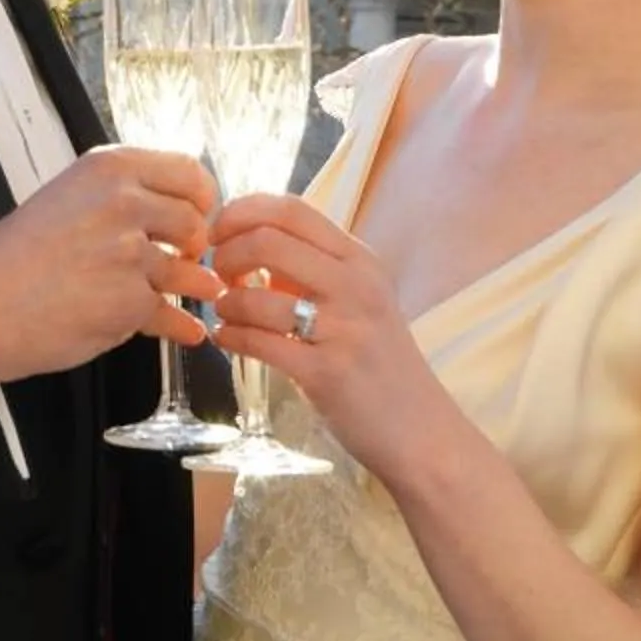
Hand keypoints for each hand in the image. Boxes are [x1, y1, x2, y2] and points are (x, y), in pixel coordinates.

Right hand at [0, 145, 223, 385]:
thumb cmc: (14, 255)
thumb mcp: (67, 196)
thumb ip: (119, 194)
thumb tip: (172, 206)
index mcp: (108, 168)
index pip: (189, 171)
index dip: (201, 198)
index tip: (198, 213)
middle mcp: (123, 203)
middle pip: (196, 222)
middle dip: (195, 246)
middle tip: (184, 257)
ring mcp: (130, 253)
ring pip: (190, 271)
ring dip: (192, 286)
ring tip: (192, 292)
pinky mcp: (130, 301)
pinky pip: (173, 313)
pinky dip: (180, 325)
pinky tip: (184, 328)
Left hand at [206, 192, 447, 481]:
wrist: (421, 431)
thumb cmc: (380, 363)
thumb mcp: (358, 301)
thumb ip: (311, 270)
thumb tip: (249, 243)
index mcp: (360, 261)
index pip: (292, 209)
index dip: (242, 212)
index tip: (219, 231)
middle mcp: (356, 286)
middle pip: (268, 240)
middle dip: (227, 253)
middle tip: (219, 275)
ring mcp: (344, 329)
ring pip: (258, 296)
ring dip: (226, 302)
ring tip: (225, 313)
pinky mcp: (327, 373)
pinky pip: (260, 342)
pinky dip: (230, 335)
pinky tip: (226, 338)